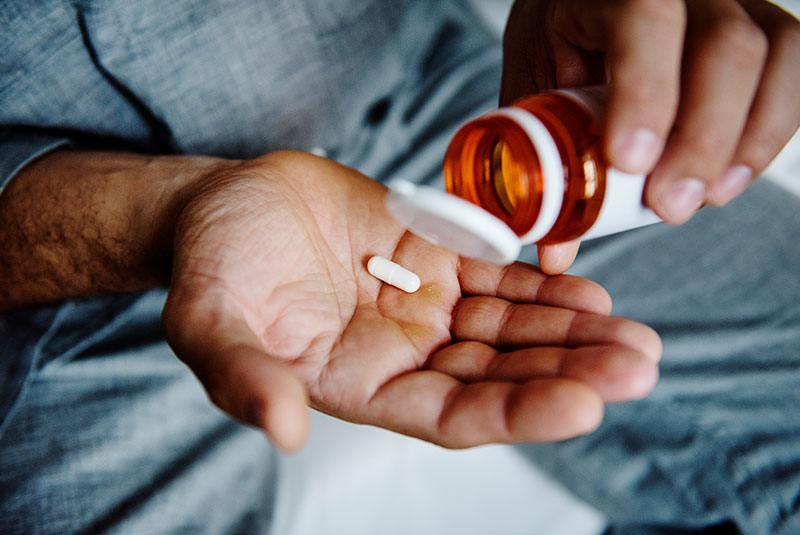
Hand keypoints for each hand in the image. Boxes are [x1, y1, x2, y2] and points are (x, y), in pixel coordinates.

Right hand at [161, 151, 660, 451]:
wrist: (224, 205)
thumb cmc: (211, 268)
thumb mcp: (211, 324)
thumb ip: (245, 378)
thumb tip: (281, 431)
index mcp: (361, 385)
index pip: (452, 414)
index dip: (516, 412)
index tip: (583, 405)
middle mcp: (405, 352)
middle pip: (501, 373)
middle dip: (569, 372)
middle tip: (637, 366)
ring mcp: (425, 302)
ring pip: (512, 326)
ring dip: (573, 332)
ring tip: (634, 337)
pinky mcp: (434, 252)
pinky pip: (499, 273)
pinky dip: (543, 283)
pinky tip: (590, 292)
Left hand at [502, 0, 799, 272]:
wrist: (588, 9)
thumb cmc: (561, 43)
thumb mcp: (536, 87)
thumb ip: (542, 156)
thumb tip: (555, 254)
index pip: (642, 19)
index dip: (644, 91)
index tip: (629, 162)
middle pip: (724, 46)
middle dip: (702, 139)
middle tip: (668, 207)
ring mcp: (732, 3)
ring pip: (773, 58)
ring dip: (744, 144)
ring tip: (702, 200)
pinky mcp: (765, 29)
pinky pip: (793, 75)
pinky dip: (769, 135)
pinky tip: (730, 178)